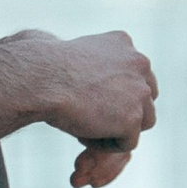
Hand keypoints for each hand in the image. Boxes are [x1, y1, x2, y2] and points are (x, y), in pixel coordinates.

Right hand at [34, 30, 156, 187]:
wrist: (40, 78)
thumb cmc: (46, 69)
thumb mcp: (76, 57)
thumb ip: (97, 68)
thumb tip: (101, 88)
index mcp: (123, 42)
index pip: (135, 74)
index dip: (117, 94)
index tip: (92, 101)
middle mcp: (139, 62)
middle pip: (146, 97)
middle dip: (125, 112)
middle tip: (93, 120)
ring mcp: (139, 90)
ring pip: (143, 121)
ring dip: (117, 129)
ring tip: (86, 128)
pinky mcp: (133, 117)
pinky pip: (127, 142)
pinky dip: (106, 145)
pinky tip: (82, 134)